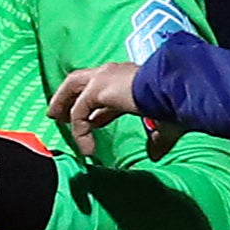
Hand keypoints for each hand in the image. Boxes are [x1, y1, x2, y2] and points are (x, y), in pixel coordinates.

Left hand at [48, 60, 186, 159]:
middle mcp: (114, 73)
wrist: (174, 90)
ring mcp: (104, 78)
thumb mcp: (165, 124)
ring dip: (62, 103)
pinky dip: (79, 130)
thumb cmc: (175, 104)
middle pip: (81, 81)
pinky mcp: (98, 89)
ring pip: (72, 87)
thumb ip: (157, 140)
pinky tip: (86, 148)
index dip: (97, 108)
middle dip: (69, 97)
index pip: (105, 90)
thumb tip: (155, 155)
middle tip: (59, 115)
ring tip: (55, 119)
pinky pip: (79, 112)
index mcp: (129, 79)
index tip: (95, 123)